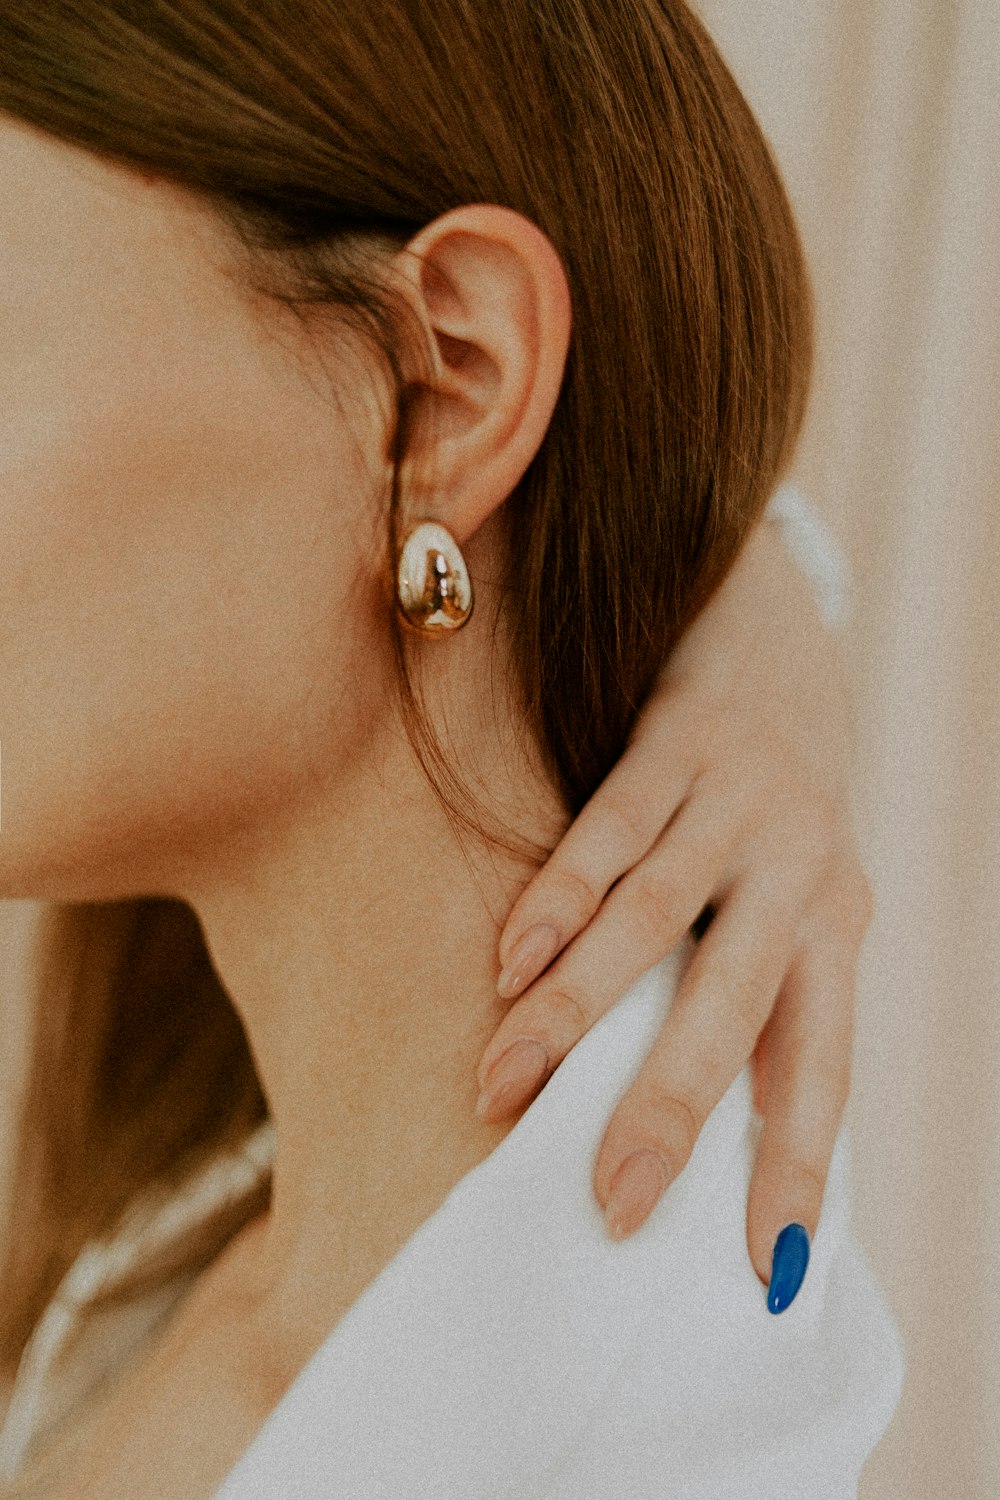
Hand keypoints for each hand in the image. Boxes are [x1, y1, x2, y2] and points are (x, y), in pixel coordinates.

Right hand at [474, 513, 873, 1295]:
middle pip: (733, 1007)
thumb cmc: (774, 800)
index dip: (800, 1170)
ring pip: (650, 920)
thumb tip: (702, 1121)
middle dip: (670, 1108)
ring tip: (505, 1084)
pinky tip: (512, 959)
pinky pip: (613, 828)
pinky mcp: (683, 741)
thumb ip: (755, 990)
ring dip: (574, 1008)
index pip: (823, 1069)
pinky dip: (559, 896)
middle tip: (613, 1200)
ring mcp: (743, 802)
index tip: (770, 1271)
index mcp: (837, 927)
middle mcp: (803, 870)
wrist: (779, 629)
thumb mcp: (792, 893)